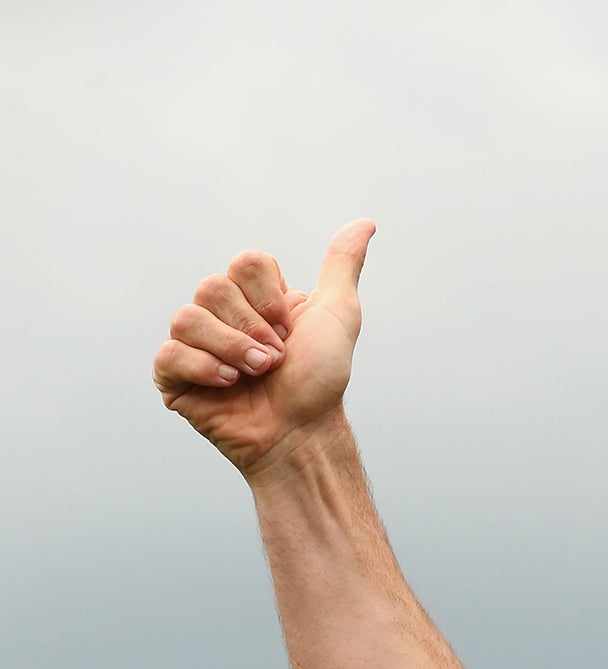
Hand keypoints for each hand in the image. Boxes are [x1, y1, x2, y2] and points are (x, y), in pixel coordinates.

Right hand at [152, 219, 374, 480]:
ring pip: (187, 317)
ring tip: (258, 376)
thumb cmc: (321, 382)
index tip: (292, 330)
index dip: (271, 298)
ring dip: (233, 351)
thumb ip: (342, 266)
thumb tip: (365, 223)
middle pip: (213, 286)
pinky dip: (204, 369)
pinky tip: (229, 386)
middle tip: (276, 360)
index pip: (246, 262)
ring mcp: (194, 344)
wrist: (303, 434)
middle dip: (254, 329)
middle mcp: (221, 315)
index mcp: (255, 298)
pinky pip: (168, 354)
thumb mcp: (339, 315)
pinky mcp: (174, 377)